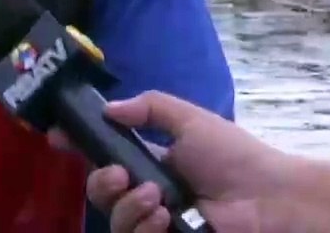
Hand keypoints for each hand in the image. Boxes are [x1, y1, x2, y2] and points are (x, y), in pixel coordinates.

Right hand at [83, 91, 297, 232]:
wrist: (271, 198)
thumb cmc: (234, 155)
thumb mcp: (190, 120)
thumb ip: (148, 109)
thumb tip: (107, 109)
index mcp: (151, 163)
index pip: (105, 157)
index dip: (80, 148)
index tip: (58, 139)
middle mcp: (149, 194)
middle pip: (101, 194)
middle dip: (101, 184)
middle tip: (123, 177)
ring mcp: (158, 223)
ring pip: (114, 222)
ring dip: (127, 210)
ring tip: (157, 201)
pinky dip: (143, 229)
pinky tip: (166, 219)